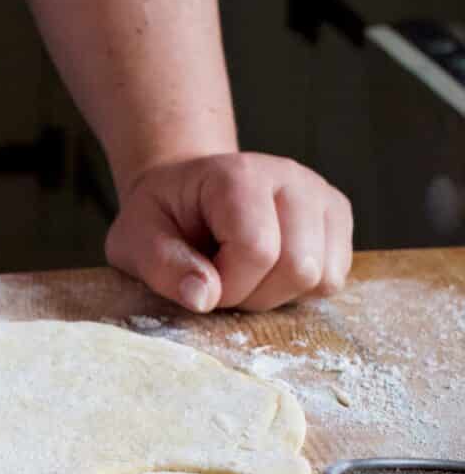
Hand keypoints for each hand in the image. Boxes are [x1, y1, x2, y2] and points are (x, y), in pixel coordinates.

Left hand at [106, 153, 353, 312]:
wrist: (185, 194)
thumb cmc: (161, 218)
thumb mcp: (137, 241)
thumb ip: (162, 267)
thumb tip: (204, 297)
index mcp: (240, 175)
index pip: (257, 251)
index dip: (227, 285)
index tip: (199, 281)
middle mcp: (291, 178)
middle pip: (299, 267)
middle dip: (253, 294)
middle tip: (221, 280)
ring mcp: (320, 196)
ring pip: (321, 278)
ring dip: (275, 295)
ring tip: (242, 274)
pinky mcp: (336, 219)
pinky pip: (334, 279)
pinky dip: (297, 291)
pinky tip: (267, 272)